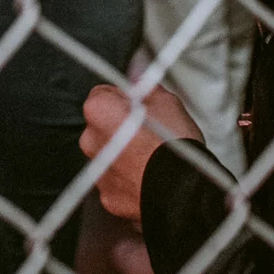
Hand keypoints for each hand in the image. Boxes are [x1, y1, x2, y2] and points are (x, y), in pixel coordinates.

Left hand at [79, 83, 204, 225]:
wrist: (183, 193)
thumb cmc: (174, 146)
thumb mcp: (167, 102)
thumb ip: (145, 87)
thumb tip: (138, 76)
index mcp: (99, 110)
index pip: (103, 94)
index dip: (125, 99)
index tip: (140, 107)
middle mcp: (90, 140)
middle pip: (103, 126)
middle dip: (121, 127)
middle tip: (150, 132)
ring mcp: (98, 171)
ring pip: (109, 155)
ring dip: (124, 154)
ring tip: (153, 157)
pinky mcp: (108, 197)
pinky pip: (117, 182)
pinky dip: (129, 180)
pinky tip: (150, 177)